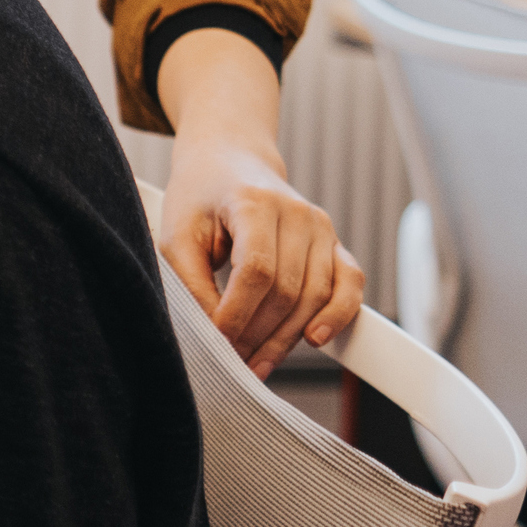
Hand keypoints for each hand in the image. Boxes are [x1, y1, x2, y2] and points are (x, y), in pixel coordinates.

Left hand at [152, 25, 362, 374]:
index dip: (238, 314)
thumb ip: (190, 282)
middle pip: (288, 290)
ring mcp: (322, 227)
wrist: (229, 162)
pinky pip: (350, 284)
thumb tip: (212, 332)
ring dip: (288, 337)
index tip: (217, 342)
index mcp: (254, 203)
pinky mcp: (333, 243)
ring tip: (259, 363)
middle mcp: (297, 213)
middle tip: (234, 364)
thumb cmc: (199, 197)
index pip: (257, 271)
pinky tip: (315, 339)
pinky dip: (337, 315)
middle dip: (259, 335)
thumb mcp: (177, 234)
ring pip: (316, 296)